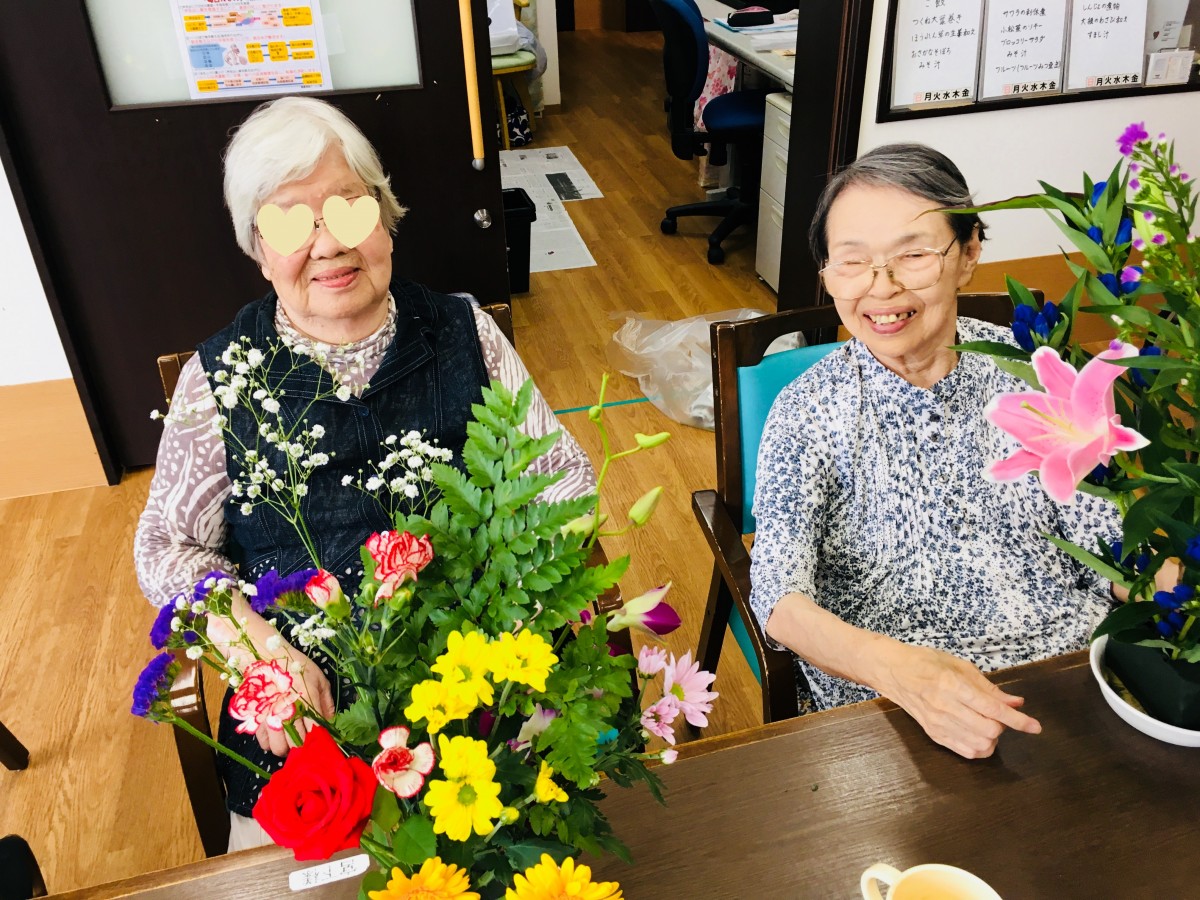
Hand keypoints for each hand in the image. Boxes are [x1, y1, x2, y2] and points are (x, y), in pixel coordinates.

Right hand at [255, 638, 335, 757]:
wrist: (265, 657)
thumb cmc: (295, 667)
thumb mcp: (319, 679)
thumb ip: (326, 703)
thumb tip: (332, 723)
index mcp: (306, 702)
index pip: (316, 733)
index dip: (321, 741)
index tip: (324, 742)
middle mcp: (287, 713)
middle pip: (297, 746)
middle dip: (304, 748)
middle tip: (307, 743)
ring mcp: (270, 718)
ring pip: (279, 749)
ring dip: (287, 749)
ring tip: (292, 741)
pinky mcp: (256, 720)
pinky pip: (263, 744)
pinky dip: (271, 745)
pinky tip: (277, 736)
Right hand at [877, 644, 1041, 758]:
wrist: (893, 671)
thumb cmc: (926, 662)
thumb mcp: (960, 666)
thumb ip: (989, 687)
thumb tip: (1016, 703)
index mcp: (952, 685)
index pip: (992, 708)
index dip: (1018, 720)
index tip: (1035, 726)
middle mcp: (945, 707)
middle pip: (989, 730)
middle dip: (1003, 726)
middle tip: (998, 714)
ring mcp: (938, 723)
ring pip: (980, 745)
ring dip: (992, 738)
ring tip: (986, 723)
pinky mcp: (933, 734)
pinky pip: (965, 752)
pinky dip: (980, 747)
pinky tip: (978, 734)